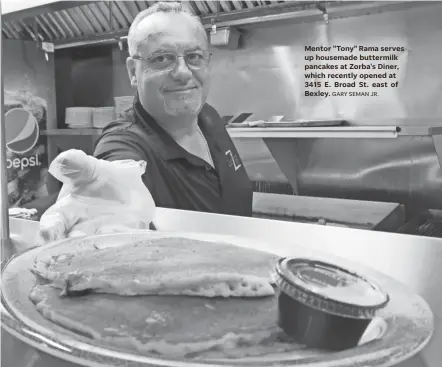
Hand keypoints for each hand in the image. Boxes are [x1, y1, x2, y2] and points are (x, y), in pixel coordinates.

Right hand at [38, 150, 154, 243]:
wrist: (128, 185)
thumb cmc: (100, 178)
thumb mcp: (89, 168)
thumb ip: (76, 165)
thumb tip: (63, 160)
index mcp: (67, 211)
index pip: (53, 222)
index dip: (49, 229)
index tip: (47, 235)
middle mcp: (82, 228)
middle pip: (74, 242)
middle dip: (75, 244)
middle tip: (80, 240)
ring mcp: (104, 235)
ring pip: (100, 245)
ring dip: (102, 246)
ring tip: (105, 244)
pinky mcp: (126, 236)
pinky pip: (126, 241)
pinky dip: (126, 242)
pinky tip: (128, 242)